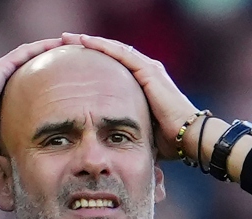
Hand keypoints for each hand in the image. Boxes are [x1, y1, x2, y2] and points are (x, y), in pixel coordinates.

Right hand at [0, 38, 64, 167]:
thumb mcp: (3, 149)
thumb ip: (16, 152)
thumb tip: (29, 175)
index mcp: (3, 100)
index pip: (32, 90)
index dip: (50, 88)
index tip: (70, 89)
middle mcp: (2, 83)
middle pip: (35, 69)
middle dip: (55, 66)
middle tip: (79, 65)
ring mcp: (0, 73)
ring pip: (32, 56)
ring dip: (52, 50)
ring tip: (74, 46)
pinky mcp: (0, 68)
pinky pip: (26, 52)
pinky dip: (44, 46)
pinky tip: (61, 42)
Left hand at [61, 33, 199, 160]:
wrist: (188, 138)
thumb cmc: (167, 142)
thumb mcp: (136, 131)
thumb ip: (121, 130)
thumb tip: (105, 146)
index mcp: (142, 84)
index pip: (112, 67)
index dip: (91, 63)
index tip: (68, 63)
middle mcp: (145, 72)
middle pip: (110, 54)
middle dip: (85, 48)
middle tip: (62, 44)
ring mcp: (148, 69)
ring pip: (113, 49)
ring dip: (89, 42)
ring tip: (67, 38)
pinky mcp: (149, 71)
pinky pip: (121, 53)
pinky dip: (102, 46)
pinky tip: (84, 41)